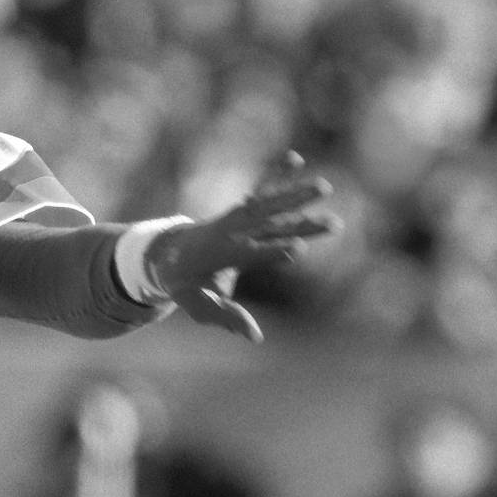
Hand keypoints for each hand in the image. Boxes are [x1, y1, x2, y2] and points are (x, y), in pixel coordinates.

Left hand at [146, 150, 339, 341]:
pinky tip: (295, 158)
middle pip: (267, 227)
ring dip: (295, 195)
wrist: (164, 253)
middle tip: (332, 223)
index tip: (300, 249)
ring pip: (268, 205)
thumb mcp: (198, 306)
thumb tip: (255, 337)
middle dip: (298, 224)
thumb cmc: (184, 284)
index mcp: (220, 257)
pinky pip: (259, 189)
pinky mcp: (239, 209)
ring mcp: (236, 218)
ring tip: (325, 187)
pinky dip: (276, 173)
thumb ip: (225, 318)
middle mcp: (230, 233)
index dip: (273, 252)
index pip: (251, 254)